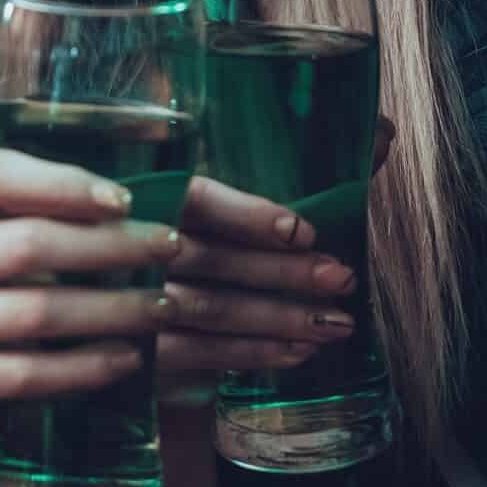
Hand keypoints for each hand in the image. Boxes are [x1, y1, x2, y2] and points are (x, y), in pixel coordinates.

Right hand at [0, 148, 177, 450]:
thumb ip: (23, 213)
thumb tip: (129, 205)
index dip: (62, 182)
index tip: (125, 199)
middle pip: (27, 244)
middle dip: (110, 246)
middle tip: (167, 249)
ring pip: (35, 313)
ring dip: (112, 310)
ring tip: (161, 307)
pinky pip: (25, 374)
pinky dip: (85, 366)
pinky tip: (127, 358)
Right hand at [152, 117, 391, 383]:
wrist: (102, 290)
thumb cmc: (193, 218)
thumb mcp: (221, 182)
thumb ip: (303, 160)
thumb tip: (385, 132)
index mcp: (152, 193)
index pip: (199, 201)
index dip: (250, 216)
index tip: (302, 231)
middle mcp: (142, 244)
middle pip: (216, 260)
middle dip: (284, 273)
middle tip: (341, 277)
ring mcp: (137, 298)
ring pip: (214, 310)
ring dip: (280, 318)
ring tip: (337, 323)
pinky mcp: (143, 349)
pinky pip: (202, 353)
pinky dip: (254, 353)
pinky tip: (299, 351)